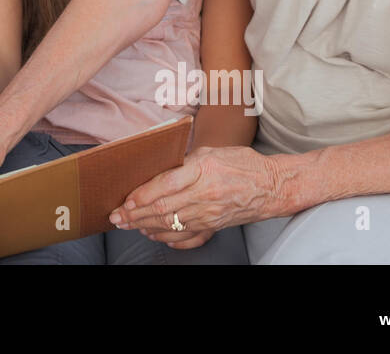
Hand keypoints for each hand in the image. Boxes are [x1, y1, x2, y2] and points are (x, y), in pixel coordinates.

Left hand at [109, 146, 285, 248]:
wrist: (273, 186)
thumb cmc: (243, 163)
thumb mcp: (212, 152)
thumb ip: (185, 161)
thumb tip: (158, 169)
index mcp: (204, 170)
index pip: (166, 184)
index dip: (142, 194)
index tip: (126, 199)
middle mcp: (206, 194)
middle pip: (163, 207)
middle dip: (135, 214)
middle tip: (116, 217)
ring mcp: (210, 213)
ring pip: (171, 224)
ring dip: (145, 226)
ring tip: (128, 225)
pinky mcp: (215, 226)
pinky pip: (188, 236)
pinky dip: (168, 238)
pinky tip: (154, 234)